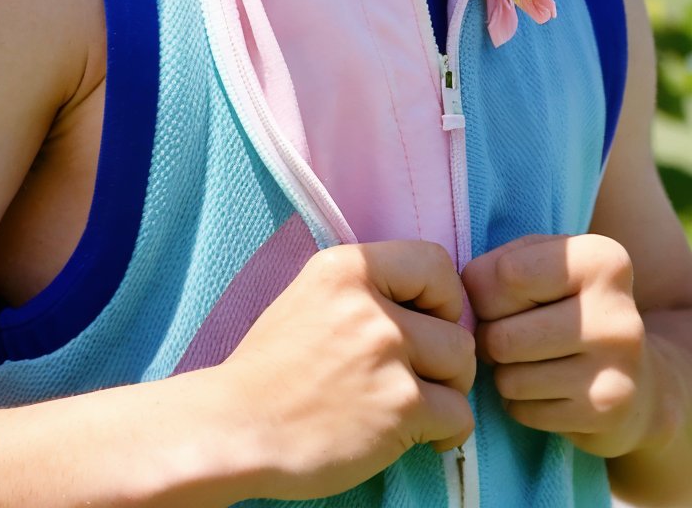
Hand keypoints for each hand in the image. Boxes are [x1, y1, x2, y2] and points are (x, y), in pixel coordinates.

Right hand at [219, 239, 474, 500]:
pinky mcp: (400, 406)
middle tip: (417, 377)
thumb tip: (425, 303)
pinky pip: (459, 416)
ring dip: (447, 392)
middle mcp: (371, 304)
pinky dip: (447, 432)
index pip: (436, 263)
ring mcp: (387, 354)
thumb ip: (364, 291)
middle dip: (445, 357)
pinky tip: (420, 437)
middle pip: (456, 324)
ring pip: (462, 367)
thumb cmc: (270, 370)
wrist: (237, 427)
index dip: (441, 298)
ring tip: (413, 407)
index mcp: (347, 267)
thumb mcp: (311, 298)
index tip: (423, 324)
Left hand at [463, 232, 654, 457]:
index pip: (506, 275)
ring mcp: (616, 367)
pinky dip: (520, 402)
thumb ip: (497, 266)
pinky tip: (545, 390)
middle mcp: (616, 312)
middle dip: (490, 337)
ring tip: (527, 361)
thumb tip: (460, 302)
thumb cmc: (569, 306)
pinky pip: (524, 410)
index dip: (482, 290)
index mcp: (601, 260)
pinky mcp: (607, 412)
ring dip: (503, 372)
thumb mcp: (542, 263)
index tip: (497, 297)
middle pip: (503, 334)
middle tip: (507, 335)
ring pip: (510, 376)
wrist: (638, 381)